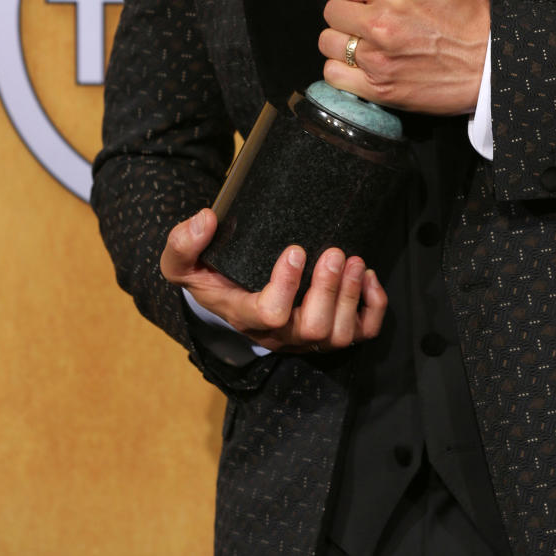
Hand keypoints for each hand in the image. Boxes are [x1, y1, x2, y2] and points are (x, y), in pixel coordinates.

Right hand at [161, 209, 386, 352]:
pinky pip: (362, 332)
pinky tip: (369, 277)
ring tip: (354, 261)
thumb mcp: (182, 262)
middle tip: (334, 253)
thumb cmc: (209, 274)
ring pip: (339, 335)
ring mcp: (307, 335)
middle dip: (328, 290)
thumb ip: (183, 244)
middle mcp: (280, 333)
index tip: (295, 250)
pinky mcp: (331, 330)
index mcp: (245, 315)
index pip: (269, 314)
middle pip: (312, 329)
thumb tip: (204, 220)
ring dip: (351, 296)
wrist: (226, 293)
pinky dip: (373, 307)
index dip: (285, 286)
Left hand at [319, 0, 489, 113]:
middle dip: (348, 11)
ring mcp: (376, 59)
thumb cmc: (475, 23)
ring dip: (342, 40)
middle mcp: (379, 24)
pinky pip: (333, 75)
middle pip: (332, 11)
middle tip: (365, 17)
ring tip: (361, 42)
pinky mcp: (378, 89)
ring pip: (328, 42)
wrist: (492, 68)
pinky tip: (359, 65)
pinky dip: (342, 70)